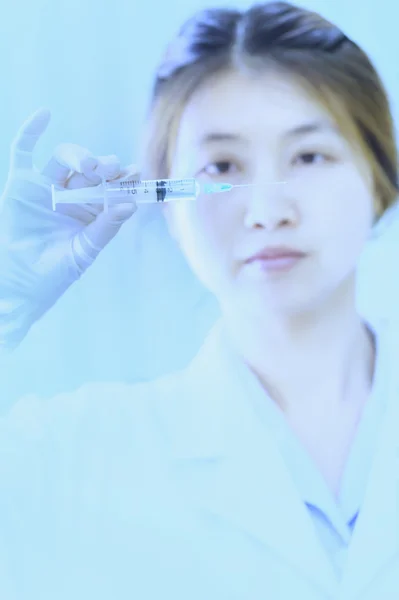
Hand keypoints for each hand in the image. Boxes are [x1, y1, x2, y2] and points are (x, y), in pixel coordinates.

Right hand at [0, 108, 138, 350]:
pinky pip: (24, 152)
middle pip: (92, 170)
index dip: (124, 178)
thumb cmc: (57, 271)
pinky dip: (32, 131)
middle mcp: (72, 195)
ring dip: (79, 156)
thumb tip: (131, 205)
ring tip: (89, 166)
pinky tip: (45, 115)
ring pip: (65, 159)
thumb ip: (106, 228)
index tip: (135, 173)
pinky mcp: (22, 183)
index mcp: (93, 210)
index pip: (112, 186)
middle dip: (104, 166)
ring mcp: (47, 187)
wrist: (23, 282)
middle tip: (111, 169)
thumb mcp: (86, 250)